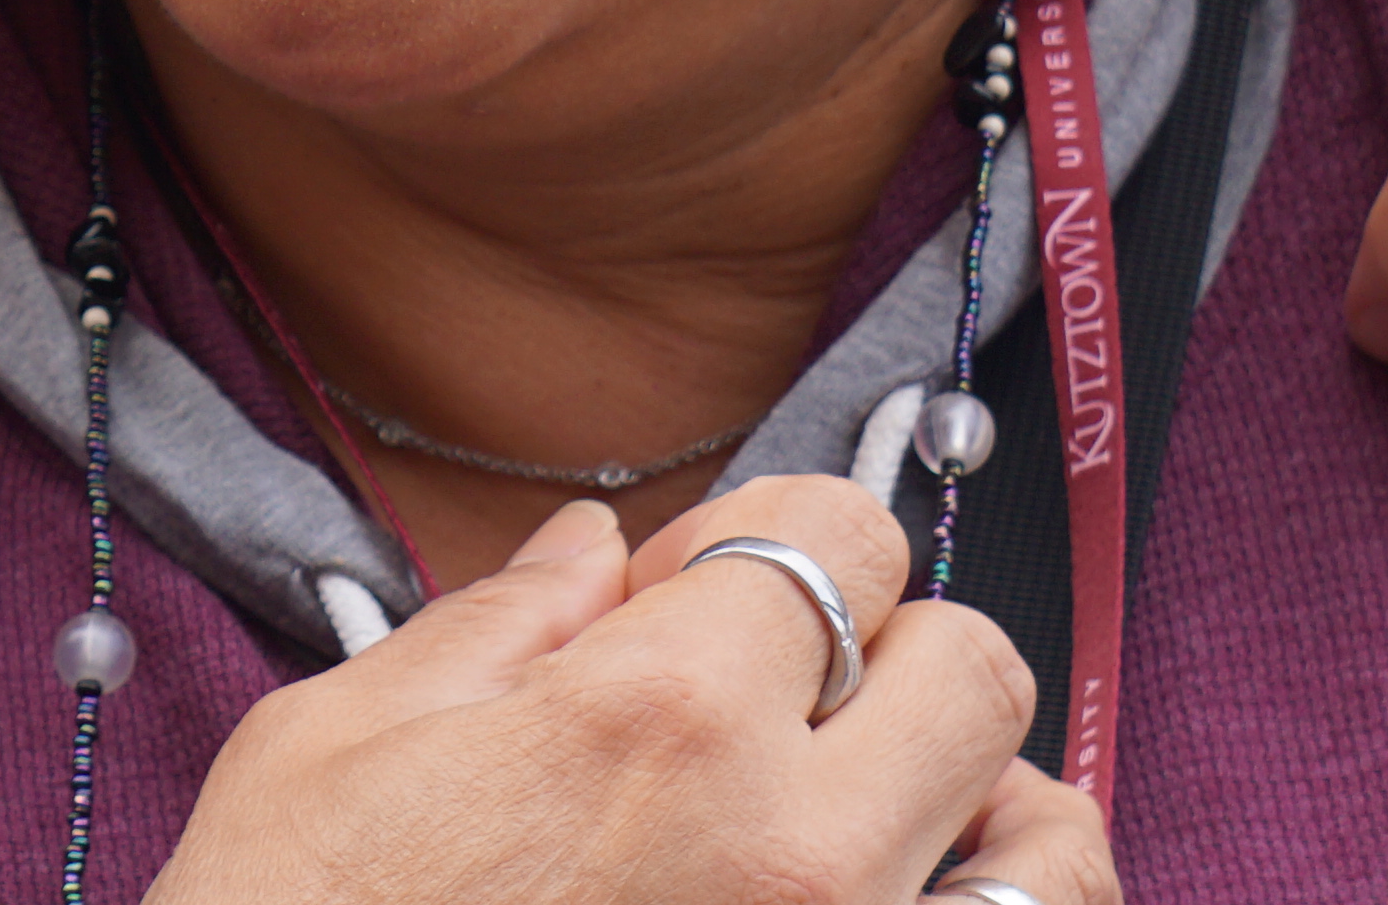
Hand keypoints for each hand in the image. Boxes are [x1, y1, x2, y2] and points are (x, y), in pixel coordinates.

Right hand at [148, 478, 1105, 904]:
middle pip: (974, 671)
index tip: (710, 600)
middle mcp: (794, 847)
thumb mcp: (335, 750)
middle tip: (792, 717)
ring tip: (887, 837)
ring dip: (982, 818)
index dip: (775, 543)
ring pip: (1051, 854)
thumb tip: (593, 555)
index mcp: (660, 719)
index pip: (842, 532)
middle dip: (891, 662)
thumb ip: (495, 630)